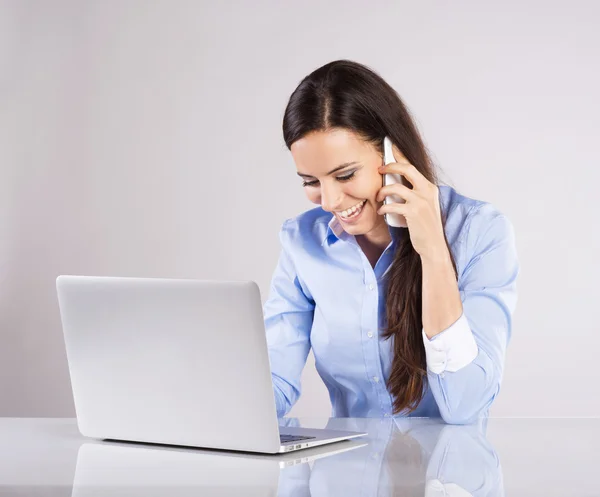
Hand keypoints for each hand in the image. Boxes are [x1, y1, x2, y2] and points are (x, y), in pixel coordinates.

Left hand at [376, 144, 447, 261]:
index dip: (400, 156)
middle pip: (407, 169)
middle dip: (390, 165)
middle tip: (379, 169)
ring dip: (383, 191)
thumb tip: (393, 186)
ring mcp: (421, 201)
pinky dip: (384, 207)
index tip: (390, 147)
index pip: (413, 166)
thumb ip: (412, 195)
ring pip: (396, 187)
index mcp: (430, 188)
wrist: (433, 246)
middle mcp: (427, 191)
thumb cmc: (425, 228)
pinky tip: (381, 211)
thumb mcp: (422, 207)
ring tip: (378, 196)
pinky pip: (392, 205)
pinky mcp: (413, 212)